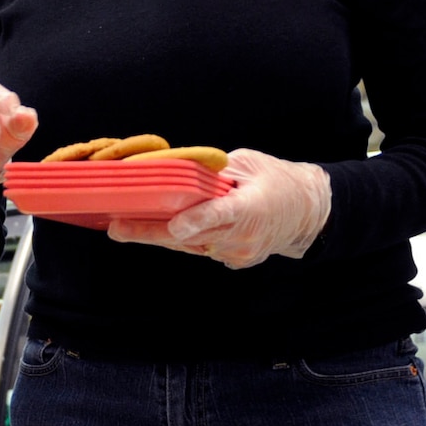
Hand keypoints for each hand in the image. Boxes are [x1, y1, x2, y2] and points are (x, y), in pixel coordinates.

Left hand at [107, 149, 331, 268]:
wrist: (307, 212)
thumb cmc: (277, 181)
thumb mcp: (249, 164)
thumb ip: (214, 173)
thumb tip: (178, 173)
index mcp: (252, 206)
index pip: (222, 214)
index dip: (197, 221)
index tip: (175, 226)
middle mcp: (243, 236)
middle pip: (192, 236)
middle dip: (151, 231)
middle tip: (118, 228)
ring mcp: (238, 253)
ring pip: (190, 245)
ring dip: (159, 234)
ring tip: (124, 224)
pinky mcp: (233, 261)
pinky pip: (200, 248)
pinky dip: (182, 238)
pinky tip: (160, 227)